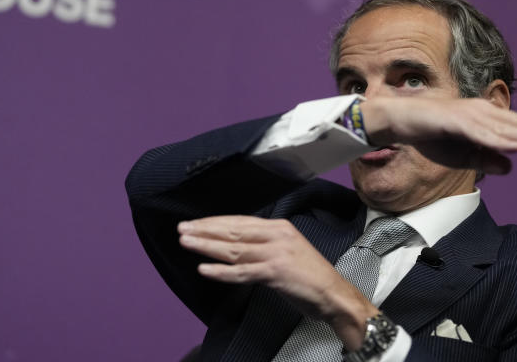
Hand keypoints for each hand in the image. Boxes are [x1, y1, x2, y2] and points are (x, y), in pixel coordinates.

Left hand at [178, 216, 375, 348]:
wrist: (334, 294)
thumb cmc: (311, 276)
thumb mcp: (288, 250)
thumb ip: (265, 244)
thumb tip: (238, 243)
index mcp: (280, 227)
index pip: (240, 221)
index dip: (215, 222)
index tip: (195, 223)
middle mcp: (277, 236)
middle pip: (234, 231)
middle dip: (205, 230)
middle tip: (182, 229)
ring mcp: (276, 253)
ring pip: (234, 249)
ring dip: (207, 246)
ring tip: (187, 243)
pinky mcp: (276, 272)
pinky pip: (243, 271)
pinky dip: (222, 271)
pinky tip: (204, 269)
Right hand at [360, 97, 516, 174]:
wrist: (401, 121)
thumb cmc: (431, 135)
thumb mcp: (461, 155)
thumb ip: (485, 159)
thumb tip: (512, 166)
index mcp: (482, 118)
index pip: (514, 124)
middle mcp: (478, 112)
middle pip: (513, 123)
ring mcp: (466, 116)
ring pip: (500, 128)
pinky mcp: (453, 122)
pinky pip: (479, 134)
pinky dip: (497, 141)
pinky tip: (513, 146)